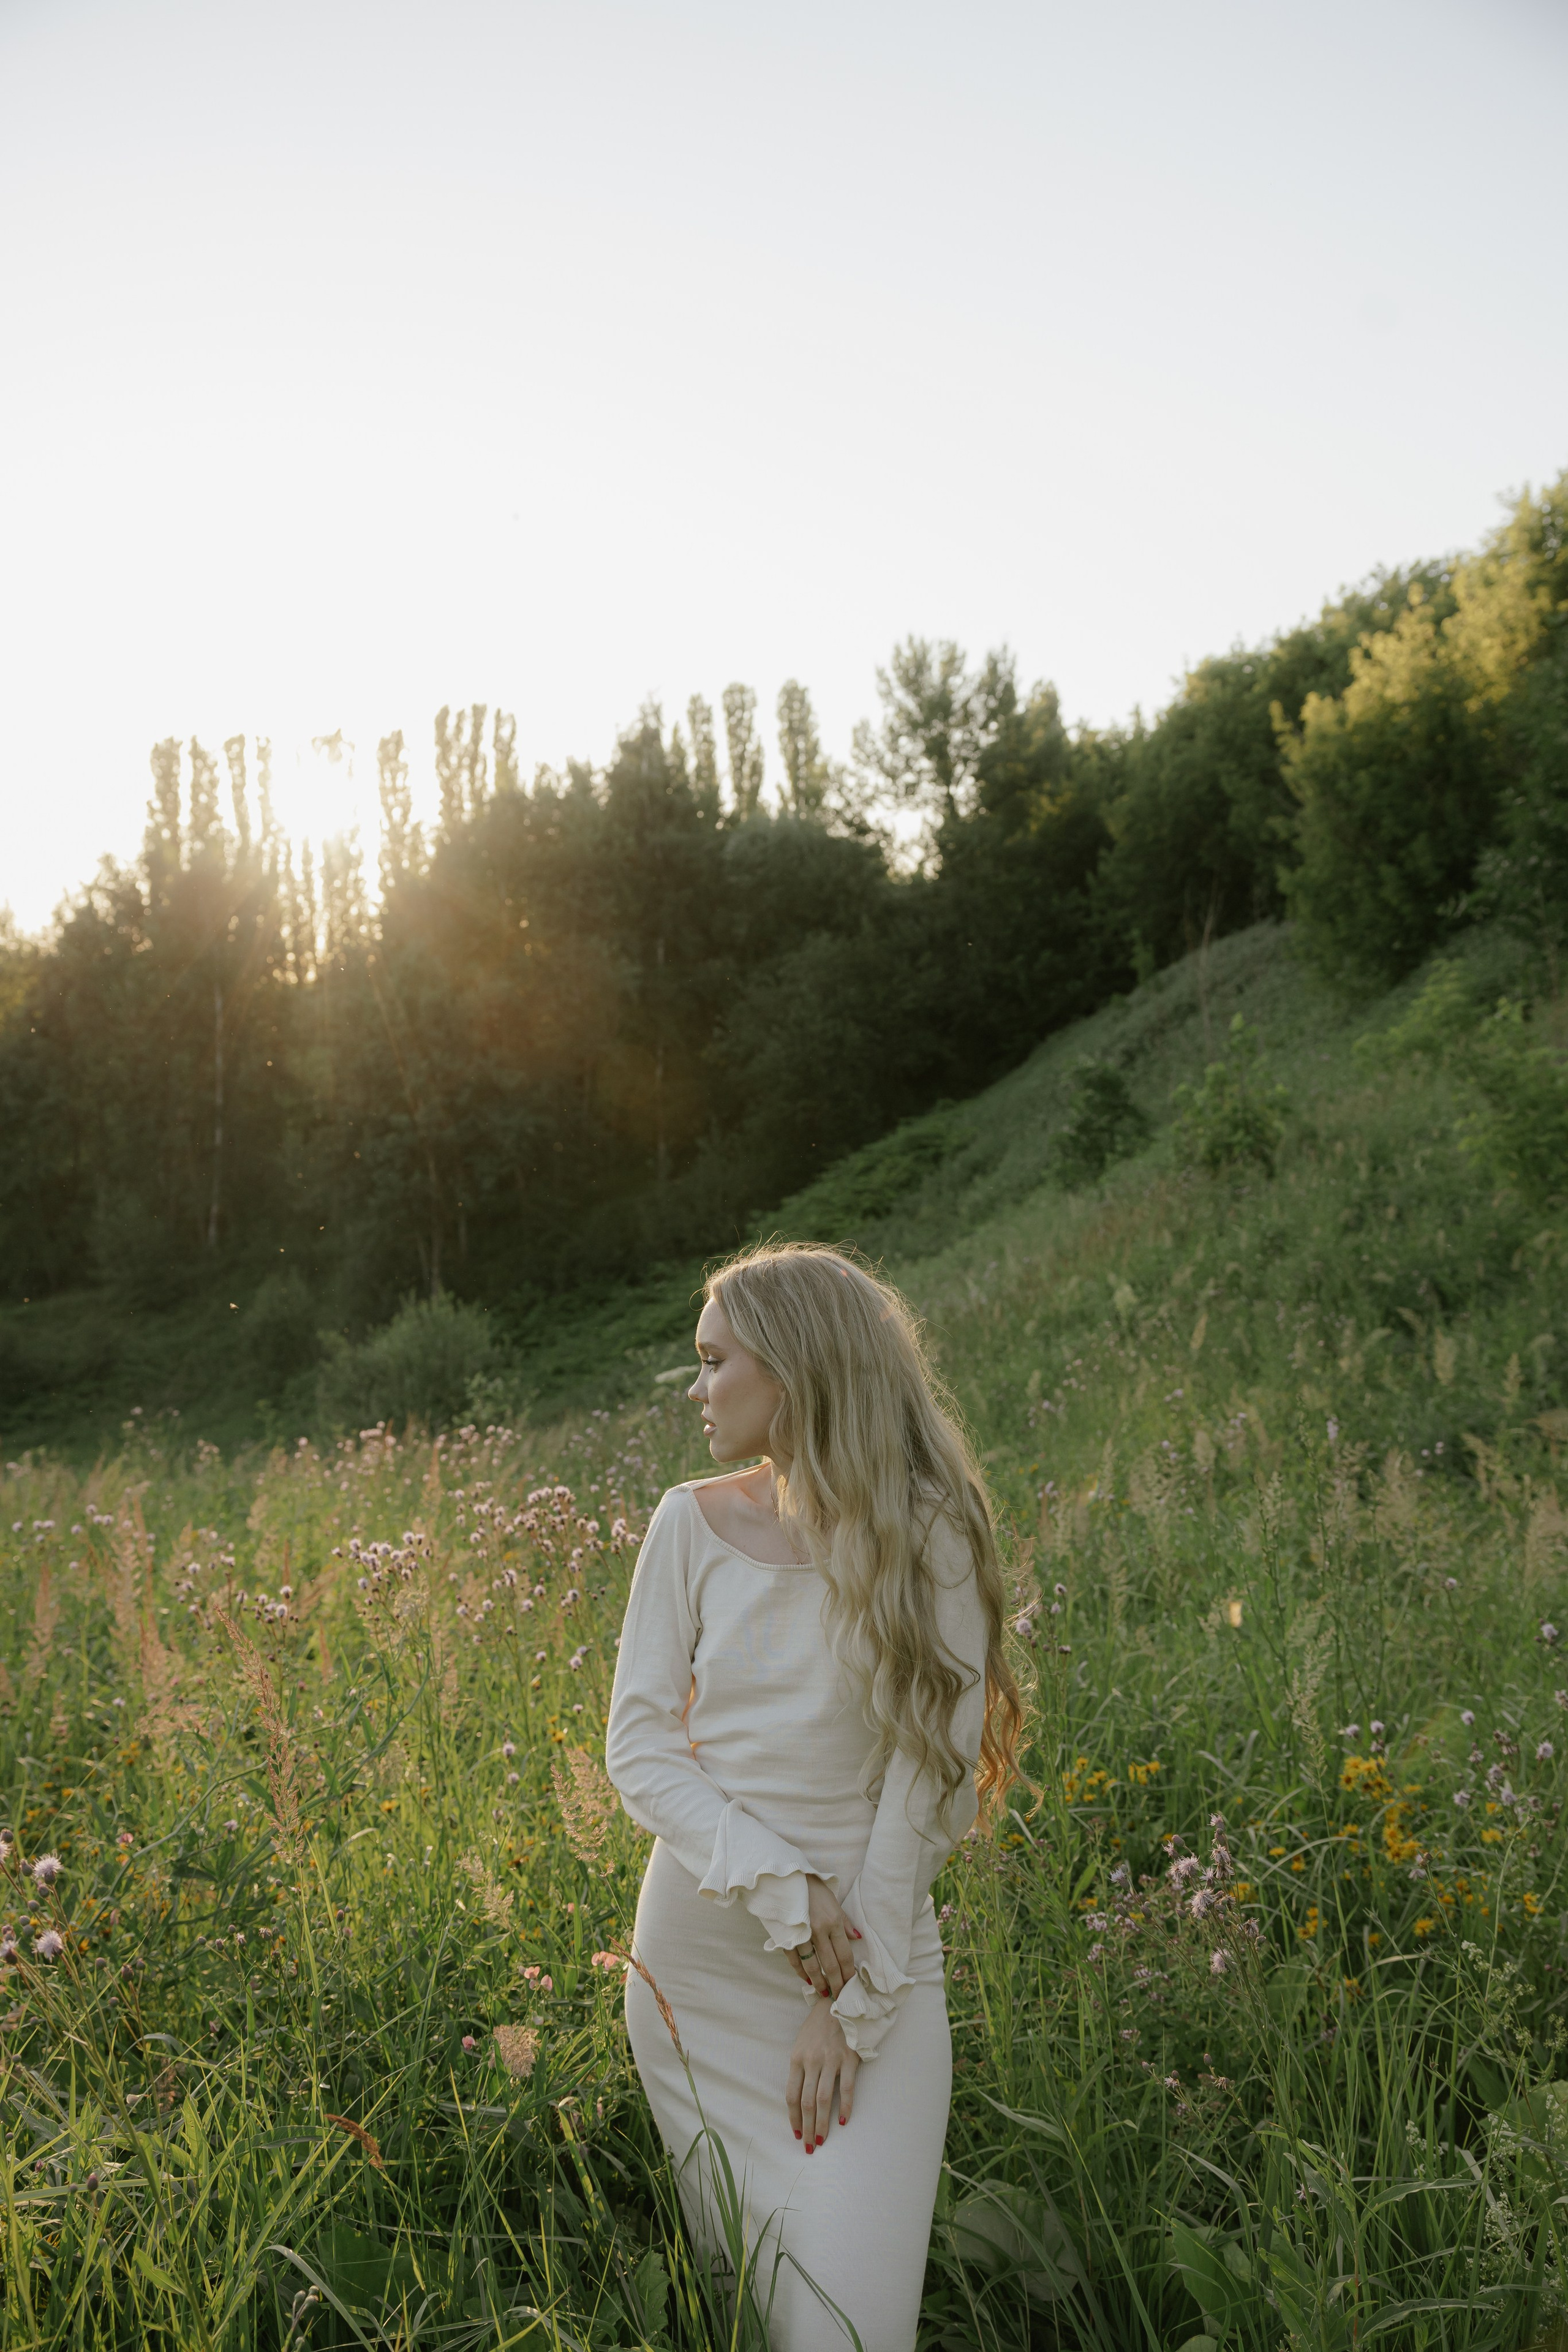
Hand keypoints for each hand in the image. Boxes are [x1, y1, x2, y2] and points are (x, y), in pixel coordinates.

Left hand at [786, 1998, 858, 2149]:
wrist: (839, 2001)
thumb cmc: (818, 2026)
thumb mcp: (802, 2044)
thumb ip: (800, 2069)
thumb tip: (798, 2100)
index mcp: (797, 2058)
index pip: (791, 2095)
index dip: (793, 2118)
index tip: (797, 2133)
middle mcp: (812, 2060)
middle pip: (806, 2102)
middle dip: (807, 2128)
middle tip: (809, 2147)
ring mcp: (831, 2059)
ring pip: (823, 2099)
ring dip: (822, 2123)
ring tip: (822, 2140)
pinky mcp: (849, 2058)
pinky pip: (847, 2088)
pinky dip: (845, 2107)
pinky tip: (843, 2121)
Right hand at [787, 1875, 860, 1998]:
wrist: (784, 1877)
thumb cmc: (812, 1887)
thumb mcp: (833, 1901)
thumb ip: (844, 1922)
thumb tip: (857, 1938)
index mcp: (833, 1921)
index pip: (844, 1954)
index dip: (848, 1972)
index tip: (851, 1984)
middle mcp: (819, 1930)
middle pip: (831, 1964)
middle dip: (836, 1983)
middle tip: (839, 1997)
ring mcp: (801, 1934)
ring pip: (812, 1966)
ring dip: (819, 1982)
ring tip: (824, 1992)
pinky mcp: (786, 1936)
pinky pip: (794, 1959)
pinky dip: (800, 1971)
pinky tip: (806, 1979)